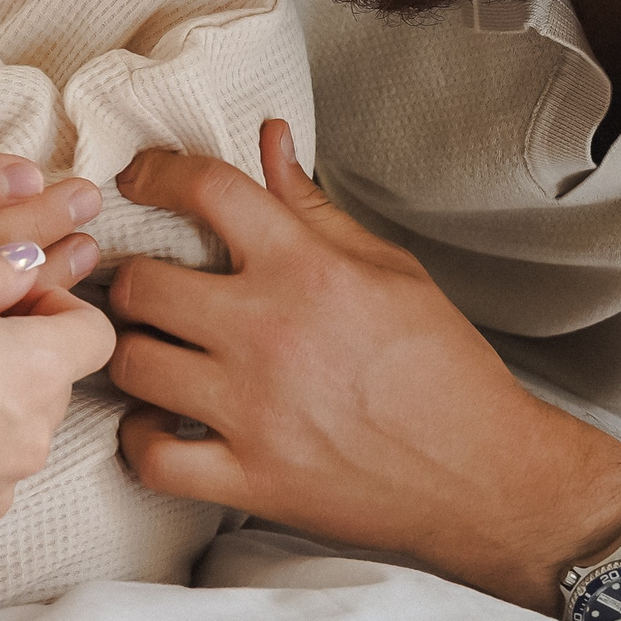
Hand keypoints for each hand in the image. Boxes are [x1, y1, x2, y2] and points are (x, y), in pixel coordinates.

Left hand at [104, 120, 620, 611]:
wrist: (489, 478)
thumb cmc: (444, 369)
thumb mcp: (389, 269)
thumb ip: (314, 205)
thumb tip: (269, 141)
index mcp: (307, 269)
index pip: (207, 190)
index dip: (157, 172)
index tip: (139, 181)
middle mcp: (269, 332)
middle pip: (140, 284)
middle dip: (132, 280)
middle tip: (144, 290)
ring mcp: (253, 411)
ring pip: (131, 366)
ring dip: (131, 356)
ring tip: (153, 352)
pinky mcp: (251, 479)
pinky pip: (150, 458)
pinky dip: (142, 441)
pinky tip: (161, 426)